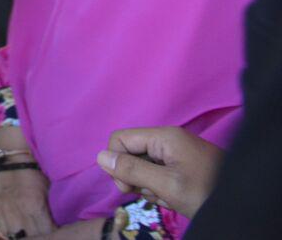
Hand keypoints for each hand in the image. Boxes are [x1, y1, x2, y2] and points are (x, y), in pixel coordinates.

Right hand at [0, 165, 55, 237]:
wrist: (13, 157)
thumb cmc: (36, 172)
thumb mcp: (47, 190)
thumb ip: (51, 211)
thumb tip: (58, 227)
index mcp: (33, 205)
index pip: (46, 232)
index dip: (54, 234)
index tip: (57, 231)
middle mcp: (16, 210)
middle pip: (31, 236)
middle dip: (40, 235)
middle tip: (47, 231)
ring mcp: (3, 210)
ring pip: (15, 236)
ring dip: (25, 235)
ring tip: (32, 232)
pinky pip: (4, 229)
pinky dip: (13, 232)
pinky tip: (21, 228)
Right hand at [98, 127, 223, 216]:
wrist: (242, 206)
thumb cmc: (204, 193)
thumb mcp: (166, 185)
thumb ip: (132, 170)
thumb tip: (100, 157)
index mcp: (164, 136)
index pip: (119, 139)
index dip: (116, 163)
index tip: (128, 187)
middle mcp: (168, 139)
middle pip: (131, 152)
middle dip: (135, 176)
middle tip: (151, 194)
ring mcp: (178, 151)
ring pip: (144, 164)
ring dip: (149, 184)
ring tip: (168, 197)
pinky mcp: (184, 163)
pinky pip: (159, 171)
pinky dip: (161, 186)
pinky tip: (175, 197)